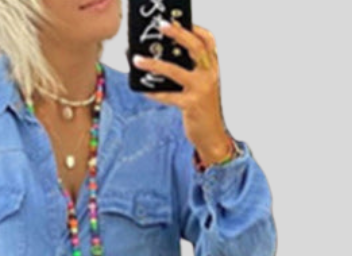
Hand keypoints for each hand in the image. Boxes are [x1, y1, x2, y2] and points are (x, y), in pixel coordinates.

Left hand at [134, 20, 235, 166]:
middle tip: (161, 28)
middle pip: (195, 47)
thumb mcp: (202, 87)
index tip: (178, 23)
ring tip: (138, 60)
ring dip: (153, 64)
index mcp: (213, 69)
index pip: (208, 41)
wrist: (212, 136)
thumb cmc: (204, 111)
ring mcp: (201, 90)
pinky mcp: (190, 105)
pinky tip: (143, 90)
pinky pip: (167, 95)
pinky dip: (153, 92)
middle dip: (177, 34)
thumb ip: (191, 72)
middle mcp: (209, 76)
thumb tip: (164, 60)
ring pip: (174, 70)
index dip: (195, 29)